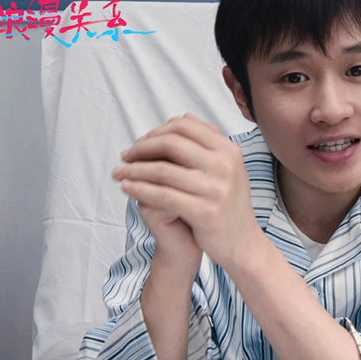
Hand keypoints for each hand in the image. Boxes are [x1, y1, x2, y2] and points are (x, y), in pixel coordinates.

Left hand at [113, 113, 263, 270]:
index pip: (185, 127)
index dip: (157, 131)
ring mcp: (215, 189)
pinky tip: (126, 188)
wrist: (241, 242)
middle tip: (126, 155)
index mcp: (228, 150)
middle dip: (142, 147)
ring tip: (119, 173)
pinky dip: (139, 189)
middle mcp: (224, 166)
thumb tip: (181, 117)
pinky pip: (162, 195)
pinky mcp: (204, 212)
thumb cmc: (228, 203)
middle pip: (172, 143)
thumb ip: (206, 142)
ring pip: (162, 170)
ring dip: (134, 170)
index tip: (141, 143)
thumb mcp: (225, 167)